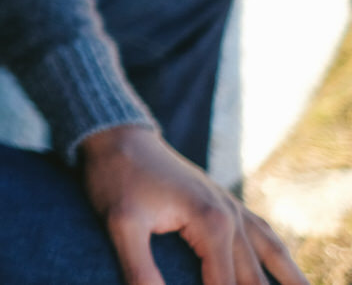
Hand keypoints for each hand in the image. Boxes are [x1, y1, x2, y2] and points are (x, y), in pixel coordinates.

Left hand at [77, 125, 306, 284]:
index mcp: (213, 225)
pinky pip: (266, 238)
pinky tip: (291, 278)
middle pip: (254, 282)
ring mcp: (234, 209)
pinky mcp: (227, 205)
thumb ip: (140, 268)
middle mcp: (233, 218)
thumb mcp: (120, 223)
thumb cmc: (115, 178)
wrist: (116, 136)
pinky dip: (282, 262)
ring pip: (272, 259)